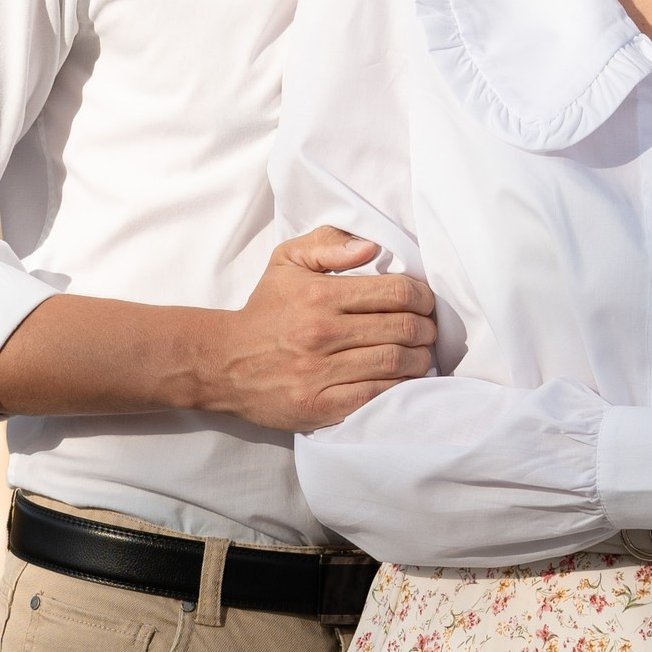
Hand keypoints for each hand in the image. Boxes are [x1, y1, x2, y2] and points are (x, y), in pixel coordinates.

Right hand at [198, 228, 437, 431]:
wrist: (223, 362)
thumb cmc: (264, 310)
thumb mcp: (286, 262)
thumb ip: (328, 245)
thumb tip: (372, 248)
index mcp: (320, 295)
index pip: (395, 293)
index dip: (423, 297)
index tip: (425, 303)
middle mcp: (322, 333)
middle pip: (402, 329)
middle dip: (427, 330)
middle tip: (428, 331)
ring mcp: (320, 373)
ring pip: (395, 363)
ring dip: (419, 360)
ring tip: (420, 356)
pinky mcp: (319, 406)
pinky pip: (375, 396)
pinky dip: (399, 388)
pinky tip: (402, 381)